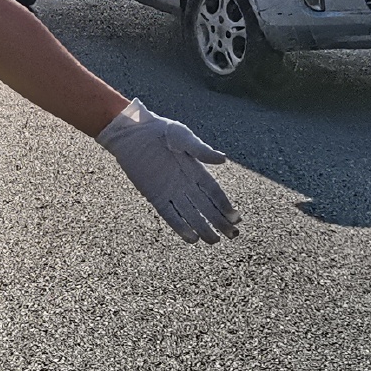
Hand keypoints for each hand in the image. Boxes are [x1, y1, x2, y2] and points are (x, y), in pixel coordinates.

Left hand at [95, 99, 241, 242]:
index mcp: (196, 170)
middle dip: (219, 222)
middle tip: (232, 235)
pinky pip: (170, 215)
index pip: (214, 192)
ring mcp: (171, 191)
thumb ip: (201, 150)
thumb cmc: (159, 130)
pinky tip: (192, 238)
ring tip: (214, 241)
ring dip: (203, 228)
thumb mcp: (183, 137)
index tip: (236, 219)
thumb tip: (223, 159)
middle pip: (206, 207)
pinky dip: (180, 227)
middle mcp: (186, 184)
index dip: (225, 205)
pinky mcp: (155, 196)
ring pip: (191, 215)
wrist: (133, 131)